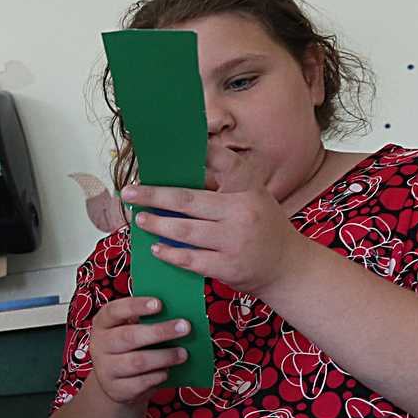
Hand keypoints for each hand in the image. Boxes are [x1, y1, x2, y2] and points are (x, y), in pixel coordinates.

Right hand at [86, 295, 189, 405]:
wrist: (115, 382)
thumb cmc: (129, 348)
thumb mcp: (131, 330)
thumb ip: (147, 322)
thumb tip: (175, 316)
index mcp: (102, 324)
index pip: (114, 311)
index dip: (136, 306)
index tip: (159, 303)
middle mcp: (99, 345)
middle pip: (129, 337)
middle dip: (159, 331)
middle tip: (185, 327)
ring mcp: (105, 369)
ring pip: (137, 362)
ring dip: (164, 356)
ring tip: (183, 353)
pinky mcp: (116, 389)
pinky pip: (141, 382)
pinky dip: (158, 375)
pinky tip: (168, 370)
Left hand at [124, 158, 310, 295]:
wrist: (288, 268)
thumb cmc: (263, 228)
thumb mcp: (254, 198)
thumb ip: (225, 185)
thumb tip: (179, 175)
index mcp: (249, 189)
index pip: (223, 162)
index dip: (198, 153)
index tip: (168, 149)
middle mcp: (243, 212)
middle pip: (188, 199)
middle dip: (153, 195)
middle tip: (129, 192)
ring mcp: (235, 241)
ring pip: (185, 230)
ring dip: (157, 224)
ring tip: (140, 219)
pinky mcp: (228, 267)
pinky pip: (190, 259)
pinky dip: (170, 253)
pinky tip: (156, 248)